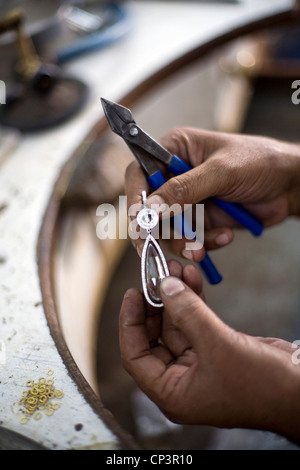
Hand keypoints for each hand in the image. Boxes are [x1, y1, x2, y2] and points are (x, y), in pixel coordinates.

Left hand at [119, 261, 299, 443]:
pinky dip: (193, 300)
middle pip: (155, 336)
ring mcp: (198, 363)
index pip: (135, 356)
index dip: (130, 323)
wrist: (299, 391)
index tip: (133, 292)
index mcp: (172, 392)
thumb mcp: (218, 346)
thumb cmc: (260, 383)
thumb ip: (188, 314)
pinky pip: (196, 321)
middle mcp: (181, 379)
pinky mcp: (215, 349)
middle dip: (156, 303)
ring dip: (175, 296)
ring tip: (174, 268)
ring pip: (177, 324)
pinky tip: (191, 278)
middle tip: (156, 274)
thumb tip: (163, 285)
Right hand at [125, 128, 299, 261]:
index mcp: (174, 150)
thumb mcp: (221, 171)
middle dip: (160, 230)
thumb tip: (151, 208)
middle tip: (166, 247)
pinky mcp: (201, 219)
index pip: (140, 173)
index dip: (136, 198)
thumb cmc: (259, 162)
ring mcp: (188, 200)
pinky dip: (203, 243)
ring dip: (184, 242)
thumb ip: (185, 189)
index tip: (141, 221)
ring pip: (167, 229)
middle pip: (149, 208)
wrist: (289, 185)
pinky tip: (224, 236)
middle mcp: (175, 175)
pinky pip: (189, 239)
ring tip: (202, 248)